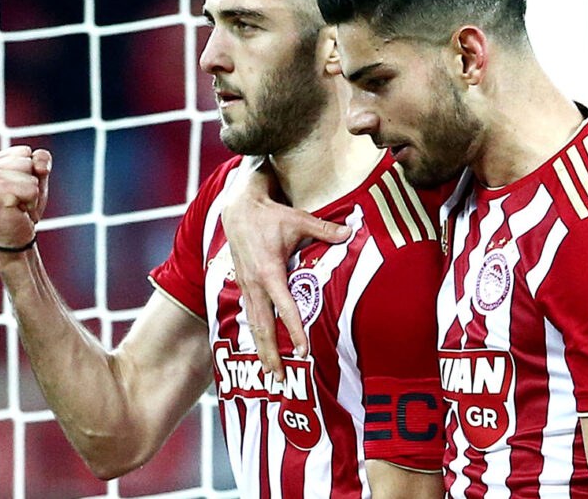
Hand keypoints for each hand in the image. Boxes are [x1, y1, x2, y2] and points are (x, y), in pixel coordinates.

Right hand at [0, 146, 51, 250]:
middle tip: (19, 200)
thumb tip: (39, 166)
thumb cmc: (22, 209)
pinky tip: (18, 212)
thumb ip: (40, 160)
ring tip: (18, 206)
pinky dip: (32, 203)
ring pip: (31, 172)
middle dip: (32, 181)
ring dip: (32, 193)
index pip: (25, 151)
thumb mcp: (35, 178)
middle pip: (28, 159)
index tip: (18, 190)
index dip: (31, 172)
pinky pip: (32, 189)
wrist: (14, 240)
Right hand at [221, 162, 349, 381]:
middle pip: (262, 327)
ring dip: (260, 349)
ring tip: (269, 372)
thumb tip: (350, 232)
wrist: (237, 208)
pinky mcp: (242, 285)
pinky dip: (255, 334)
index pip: (285, 309)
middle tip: (279, 378)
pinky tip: (260, 348)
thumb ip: (325, 229)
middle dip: (270, 354)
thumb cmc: (268, 215)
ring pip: (253, 325)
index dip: (295, 331)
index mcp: (270, 273)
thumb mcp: (298, 219)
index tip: (304, 352)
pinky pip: (248, 315)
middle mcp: (255, 284)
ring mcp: (245, 286)